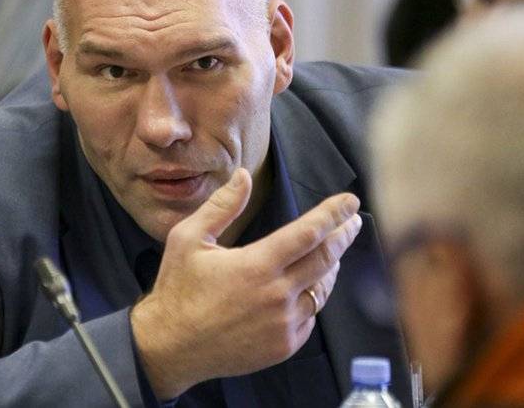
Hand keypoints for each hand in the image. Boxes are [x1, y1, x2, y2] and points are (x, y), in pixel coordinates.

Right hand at [130, 168, 361, 399]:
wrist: (170, 347)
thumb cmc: (177, 290)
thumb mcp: (188, 239)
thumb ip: (221, 206)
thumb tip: (243, 176)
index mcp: (257, 265)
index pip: (309, 234)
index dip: (333, 215)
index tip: (350, 201)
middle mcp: (277, 295)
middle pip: (326, 259)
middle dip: (343, 236)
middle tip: (353, 222)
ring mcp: (283, 324)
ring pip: (322, 289)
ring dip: (330, 267)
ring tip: (331, 252)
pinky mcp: (283, 346)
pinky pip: (310, 316)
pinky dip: (312, 297)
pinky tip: (307, 287)